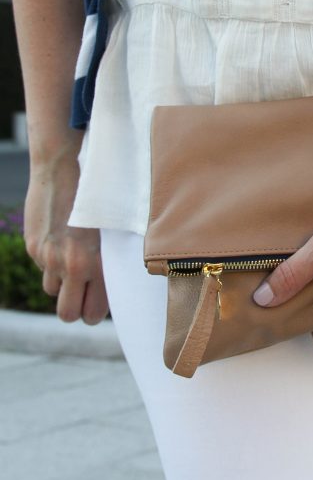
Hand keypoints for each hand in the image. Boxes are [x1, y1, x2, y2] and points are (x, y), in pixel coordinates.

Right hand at [23, 139, 107, 324]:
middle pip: (67, 314)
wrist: (62, 165)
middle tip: (85, 292)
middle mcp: (68, 265)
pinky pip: (42, 267)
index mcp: (93, 263)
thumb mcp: (112, 228)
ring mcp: (46, 257)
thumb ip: (109, 259)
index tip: (101, 299)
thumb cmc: (97, 194)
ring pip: (52, 290)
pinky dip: (50, 261)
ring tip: (74, 259)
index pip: (92, 313)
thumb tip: (113, 283)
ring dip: (62, 282)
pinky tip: (62, 238)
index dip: (96, 311)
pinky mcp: (32, 246)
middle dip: (75, 307)